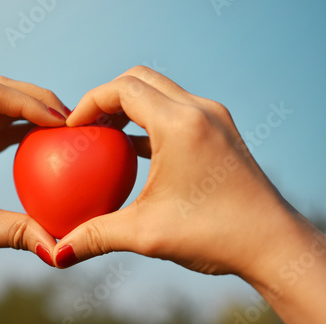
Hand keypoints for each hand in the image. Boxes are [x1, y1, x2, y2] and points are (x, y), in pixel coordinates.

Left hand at [0, 76, 67, 298]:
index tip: (59, 120)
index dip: (28, 101)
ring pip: (0, 102)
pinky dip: (23, 125)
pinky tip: (46, 137)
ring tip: (64, 123)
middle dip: (36, 98)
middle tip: (70, 117)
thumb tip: (58, 246)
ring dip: (32, 108)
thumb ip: (15, 233)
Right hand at [54, 66, 325, 323]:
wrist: (274, 244)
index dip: (90, 101)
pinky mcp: (219, 126)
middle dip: (106, 95)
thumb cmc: (215, 236)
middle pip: (139, 79)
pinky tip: (134, 146)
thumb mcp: (146, 234)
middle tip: (87, 124)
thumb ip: (96, 235)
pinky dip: (149, 116)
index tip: (73, 127)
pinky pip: (174, 107)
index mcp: (180, 124)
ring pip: (159, 89)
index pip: (123, 89)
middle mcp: (198, 109)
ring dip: (129, 103)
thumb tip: (57, 252)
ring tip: (106, 132)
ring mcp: (212, 115)